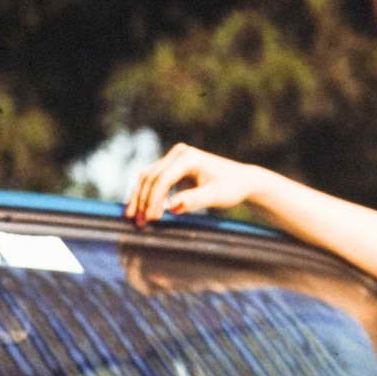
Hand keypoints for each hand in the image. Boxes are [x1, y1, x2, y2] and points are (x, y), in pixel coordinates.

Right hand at [124, 143, 266, 227]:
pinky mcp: (173, 166)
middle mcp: (179, 153)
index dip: (153, 200)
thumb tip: (171, 207)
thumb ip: (194, 200)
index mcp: (189, 157)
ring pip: (148, 177)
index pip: (163, 179)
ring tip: (134, 218)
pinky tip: (142, 210)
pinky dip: (146, 194)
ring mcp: (174, 157)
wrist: (241, 180)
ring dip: (139, 197)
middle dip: (142, 200)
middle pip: (151, 177)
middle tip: (137, 222)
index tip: (150, 219)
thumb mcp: (216, 196)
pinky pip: (154, 179)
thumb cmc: (232, 188)